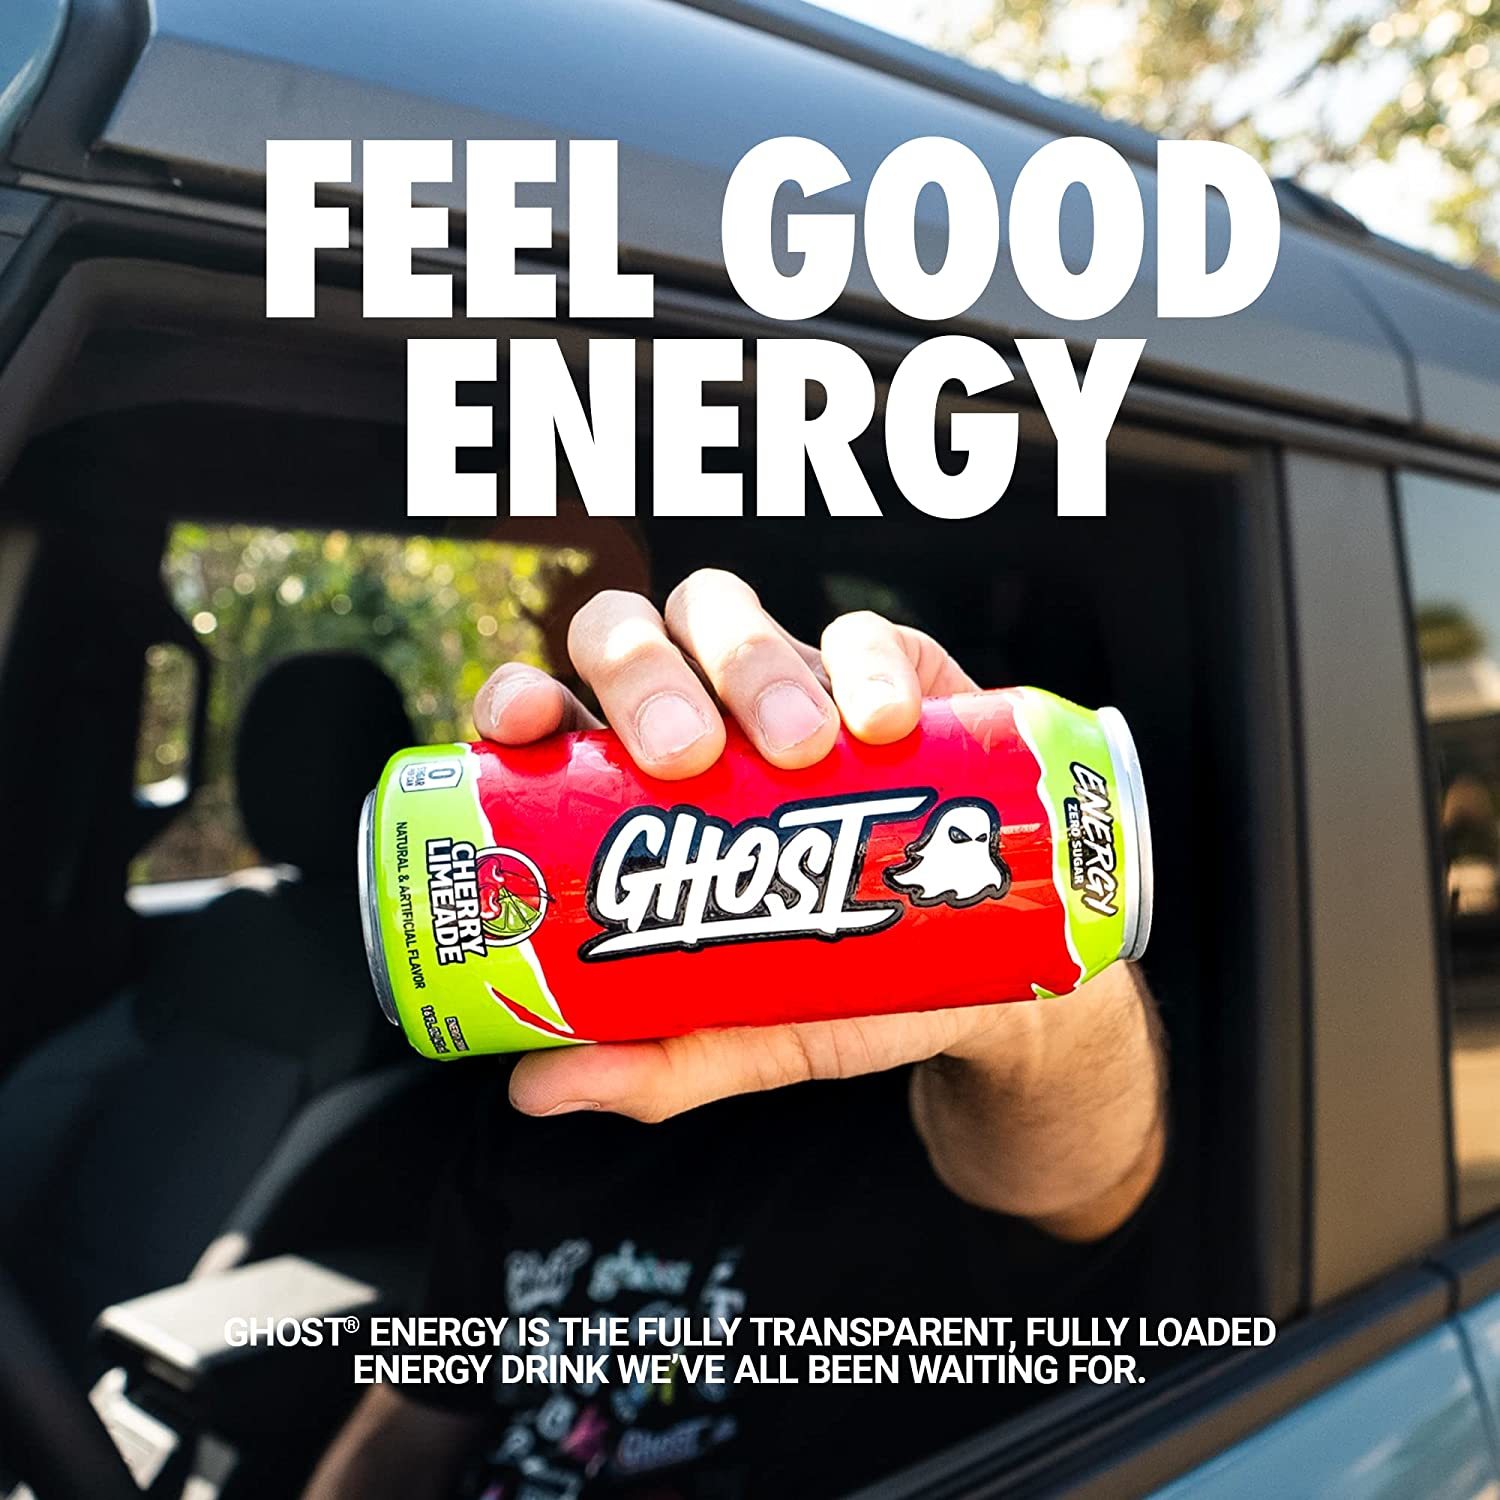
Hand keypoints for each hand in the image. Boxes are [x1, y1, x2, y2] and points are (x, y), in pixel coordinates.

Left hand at [475, 570, 1165, 1238]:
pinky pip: (859, 634)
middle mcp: (693, 712)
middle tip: (684, 757)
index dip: (521, 698)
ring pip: (723, 609)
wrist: (992, 982)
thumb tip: (535, 1090)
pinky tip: (882, 725)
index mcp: (630, 784)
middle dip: (642, 676)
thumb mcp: (753, 1029)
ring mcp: (785, 680)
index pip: (550, 710)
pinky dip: (863, 668)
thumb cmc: (842, 988)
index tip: (524, 724)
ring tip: (800, 750)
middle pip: (629, 633)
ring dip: (748, 665)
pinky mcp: (885, 671)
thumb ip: (660, 1057)